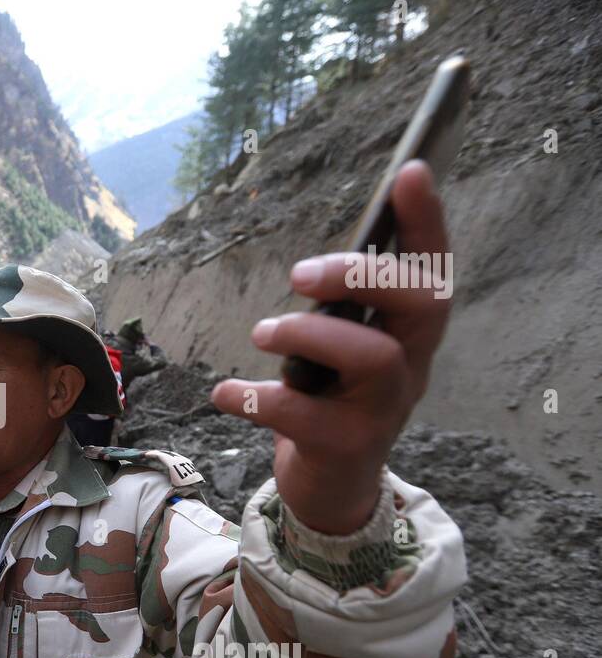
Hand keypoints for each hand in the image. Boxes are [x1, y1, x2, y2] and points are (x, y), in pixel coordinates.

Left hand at [211, 161, 451, 534]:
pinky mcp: (347, 448)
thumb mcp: (338, 348)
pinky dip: (256, 398)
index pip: (434, 269)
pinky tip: (224, 393)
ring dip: (310, 333)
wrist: (329, 487)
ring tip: (262, 331)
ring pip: (373, 358)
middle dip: (361, 276)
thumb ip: (338, 308)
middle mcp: (411, 367)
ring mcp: (385, 411)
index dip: (428, 221)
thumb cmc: (330, 400)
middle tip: (299, 273)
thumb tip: (315, 264)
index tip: (411, 170)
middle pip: (421, 304)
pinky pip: (305, 417)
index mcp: (409, 334)